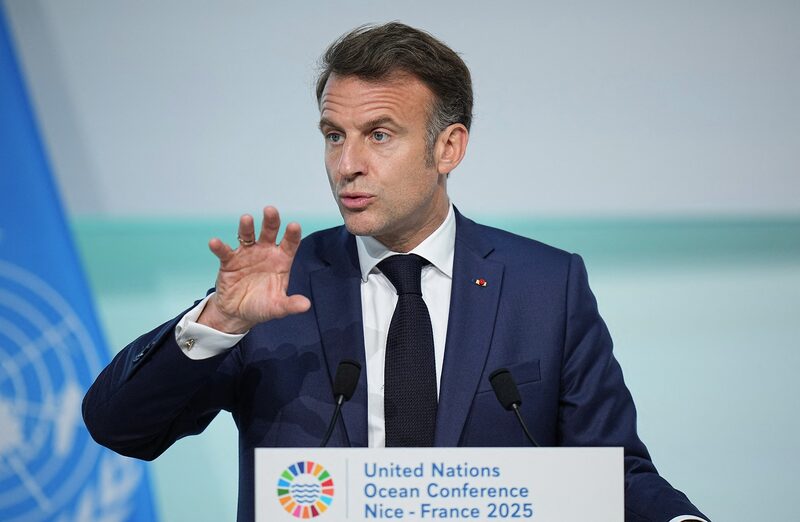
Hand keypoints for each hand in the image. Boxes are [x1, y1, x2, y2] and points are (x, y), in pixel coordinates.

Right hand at [197, 206, 310, 333]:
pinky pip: (224, 251)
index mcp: (281, 260)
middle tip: (270, 210)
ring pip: (247, 236)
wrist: (237, 313)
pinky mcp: (229, 261)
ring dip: (246, 227)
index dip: (292, 234)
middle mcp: (265, 252)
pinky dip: (219, 246)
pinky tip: (215, 242)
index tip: (294, 226)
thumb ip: (290, 304)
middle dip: (270, 221)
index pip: (289, 244)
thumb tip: (306, 305)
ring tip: (246, 219)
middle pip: (269, 232)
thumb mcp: (277, 307)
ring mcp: (247, 254)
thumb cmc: (261, 306)